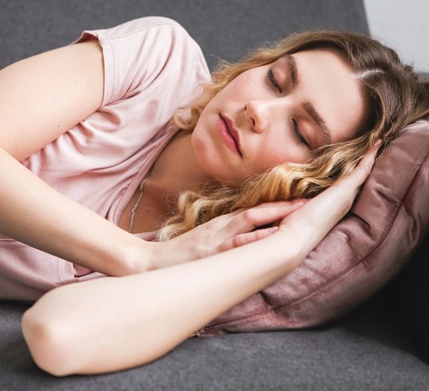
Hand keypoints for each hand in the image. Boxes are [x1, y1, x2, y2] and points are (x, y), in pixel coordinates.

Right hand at [147, 200, 304, 268]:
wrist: (155, 263)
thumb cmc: (182, 253)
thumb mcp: (206, 237)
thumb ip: (227, 232)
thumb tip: (251, 234)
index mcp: (221, 225)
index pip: (254, 212)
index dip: (277, 207)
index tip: (300, 203)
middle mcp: (222, 228)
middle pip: (257, 212)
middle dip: (284, 208)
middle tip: (310, 202)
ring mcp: (217, 240)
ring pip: (250, 222)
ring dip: (275, 216)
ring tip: (299, 212)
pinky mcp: (211, 252)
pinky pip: (236, 243)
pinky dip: (253, 239)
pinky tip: (270, 238)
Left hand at [275, 145, 379, 258]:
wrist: (293, 239)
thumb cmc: (289, 227)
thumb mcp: (294, 208)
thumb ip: (297, 200)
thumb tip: (292, 196)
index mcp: (332, 207)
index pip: (346, 187)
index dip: (353, 174)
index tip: (359, 162)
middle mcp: (343, 203)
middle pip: (359, 181)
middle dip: (367, 166)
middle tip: (375, 150)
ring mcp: (345, 197)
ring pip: (363, 174)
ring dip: (370, 159)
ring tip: (377, 144)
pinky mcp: (344, 191)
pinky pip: (361, 170)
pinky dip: (369, 158)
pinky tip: (375, 145)